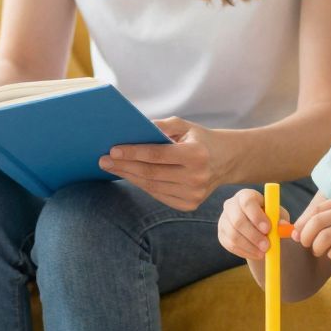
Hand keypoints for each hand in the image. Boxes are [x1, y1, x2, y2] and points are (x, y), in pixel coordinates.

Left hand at [98, 116, 221, 209]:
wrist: (227, 160)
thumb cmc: (200, 139)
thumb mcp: (185, 126)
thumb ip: (161, 126)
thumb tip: (133, 129)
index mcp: (197, 155)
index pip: (157, 155)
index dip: (133, 152)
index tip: (112, 150)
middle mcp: (197, 177)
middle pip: (151, 173)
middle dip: (124, 166)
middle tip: (103, 160)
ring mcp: (194, 195)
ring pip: (152, 186)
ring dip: (129, 176)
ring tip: (111, 167)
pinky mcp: (189, 205)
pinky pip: (158, 195)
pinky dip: (142, 185)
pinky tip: (129, 175)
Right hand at [217, 188, 289, 259]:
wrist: (260, 230)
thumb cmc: (271, 219)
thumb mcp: (278, 216)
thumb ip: (280, 219)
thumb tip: (282, 224)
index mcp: (246, 195)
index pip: (247, 202)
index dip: (256, 216)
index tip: (268, 229)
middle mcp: (231, 205)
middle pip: (237, 220)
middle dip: (253, 235)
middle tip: (267, 246)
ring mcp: (224, 220)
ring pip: (233, 235)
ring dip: (250, 246)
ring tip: (264, 252)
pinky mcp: (221, 234)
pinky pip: (231, 245)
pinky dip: (245, 252)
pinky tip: (256, 254)